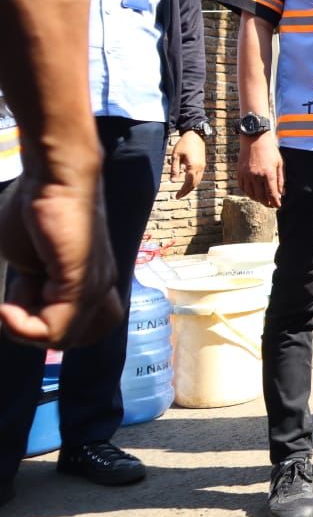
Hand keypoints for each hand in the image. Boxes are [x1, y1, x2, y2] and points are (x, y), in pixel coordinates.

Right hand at [0, 174, 121, 347]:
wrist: (54, 177)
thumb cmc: (35, 207)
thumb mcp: (25, 259)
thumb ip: (27, 288)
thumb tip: (18, 309)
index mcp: (87, 282)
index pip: (75, 327)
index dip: (37, 324)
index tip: (13, 298)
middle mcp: (99, 288)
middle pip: (77, 337)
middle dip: (37, 332)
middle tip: (15, 305)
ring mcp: (93, 287)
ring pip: (64, 339)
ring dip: (26, 331)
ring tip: (10, 306)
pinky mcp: (82, 283)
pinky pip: (57, 329)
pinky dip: (23, 328)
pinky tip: (5, 309)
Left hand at [170, 130, 205, 198]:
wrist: (195, 135)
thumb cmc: (184, 144)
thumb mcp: (176, 156)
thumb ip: (174, 169)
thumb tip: (173, 181)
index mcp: (193, 167)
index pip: (188, 183)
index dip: (183, 191)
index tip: (176, 196)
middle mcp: (200, 168)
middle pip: (194, 184)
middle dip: (187, 191)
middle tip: (179, 196)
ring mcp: (202, 166)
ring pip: (198, 181)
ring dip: (191, 187)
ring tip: (183, 191)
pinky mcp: (203, 164)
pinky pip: (199, 176)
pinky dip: (194, 182)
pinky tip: (188, 182)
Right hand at [238, 132, 283, 208]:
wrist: (254, 139)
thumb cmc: (270, 150)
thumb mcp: (279, 164)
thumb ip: (280, 180)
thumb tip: (281, 193)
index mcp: (268, 173)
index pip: (272, 194)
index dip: (275, 202)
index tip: (278, 206)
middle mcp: (256, 176)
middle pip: (261, 196)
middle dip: (267, 203)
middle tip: (271, 205)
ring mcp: (246, 175)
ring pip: (251, 194)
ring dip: (257, 199)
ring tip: (262, 200)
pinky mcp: (239, 173)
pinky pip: (242, 187)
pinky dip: (248, 193)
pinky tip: (253, 193)